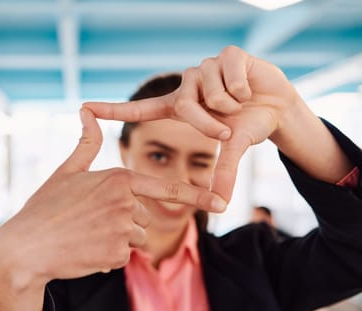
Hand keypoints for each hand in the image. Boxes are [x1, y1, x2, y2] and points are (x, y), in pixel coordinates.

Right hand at [0, 108, 225, 286]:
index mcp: (118, 178)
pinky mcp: (116, 255)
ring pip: (135, 237)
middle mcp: (125, 202)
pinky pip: (122, 256)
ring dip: (115, 239)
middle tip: (88, 221)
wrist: (25, 247)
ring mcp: (122, 230)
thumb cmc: (45, 206)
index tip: (222, 203)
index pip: (166, 189)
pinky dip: (107, 256)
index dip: (197, 196)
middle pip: (143, 216)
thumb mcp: (67, 171)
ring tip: (85, 234)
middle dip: (122, 220)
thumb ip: (87, 143)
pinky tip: (84, 250)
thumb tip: (86, 110)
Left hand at [83, 46, 305, 201]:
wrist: (278, 107)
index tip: (83, 108)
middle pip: (185, 106)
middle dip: (209, 124)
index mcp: (180, 107)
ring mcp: (207, 67)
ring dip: (231, 104)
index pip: (140, 109)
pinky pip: (230, 74)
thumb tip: (220, 204)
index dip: (113, 110)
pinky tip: (250, 87)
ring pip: (210, 91)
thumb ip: (223, 172)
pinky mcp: (228, 54)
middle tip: (227, 130)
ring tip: (241, 102)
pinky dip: (244, 87)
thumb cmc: (248, 126)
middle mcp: (188, 85)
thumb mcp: (233, 149)